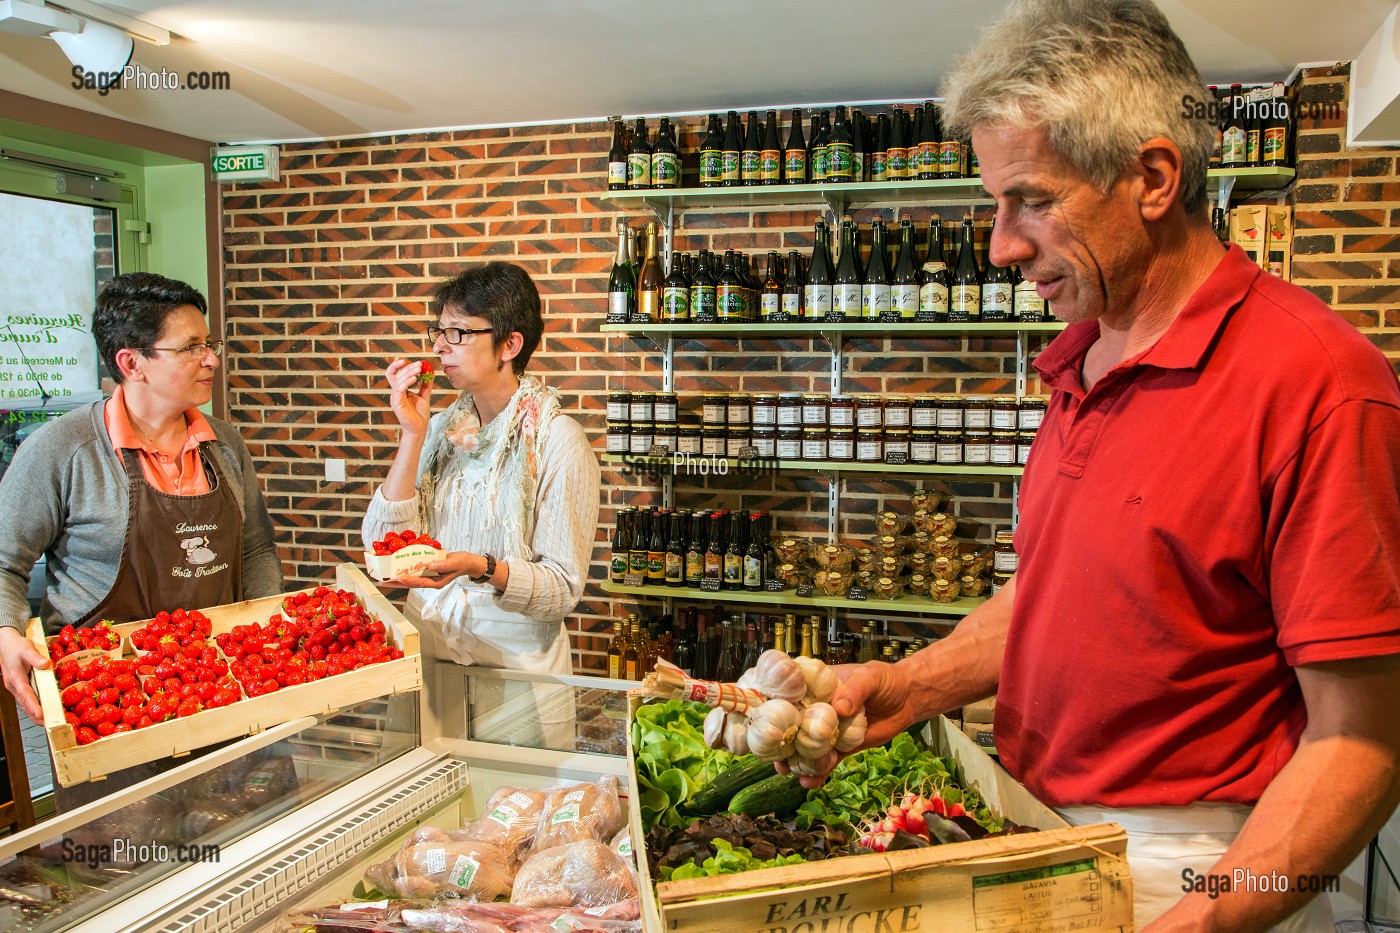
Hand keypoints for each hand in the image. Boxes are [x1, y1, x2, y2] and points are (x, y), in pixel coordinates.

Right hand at [0, 625, 48, 724]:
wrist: (5, 644)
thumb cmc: (16, 647)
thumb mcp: (27, 649)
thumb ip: (36, 658)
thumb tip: (46, 664)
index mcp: (16, 679)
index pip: (26, 695)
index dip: (34, 706)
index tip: (42, 715)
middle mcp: (14, 686)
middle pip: (25, 704)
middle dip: (36, 716)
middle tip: (49, 725)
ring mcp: (16, 688)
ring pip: (25, 704)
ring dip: (35, 714)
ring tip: (48, 723)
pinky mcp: (19, 687)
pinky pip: (27, 699)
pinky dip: (34, 706)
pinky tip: (43, 712)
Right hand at [385, 359, 433, 436]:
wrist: (419, 429)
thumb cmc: (420, 414)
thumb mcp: (424, 396)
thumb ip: (426, 385)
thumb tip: (430, 372)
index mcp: (399, 390)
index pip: (393, 374)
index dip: (396, 365)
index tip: (405, 360)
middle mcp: (395, 393)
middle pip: (397, 374)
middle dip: (409, 368)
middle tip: (420, 365)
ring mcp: (395, 398)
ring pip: (398, 380)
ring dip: (409, 373)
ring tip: (419, 370)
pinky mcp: (397, 404)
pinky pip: (399, 390)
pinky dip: (406, 382)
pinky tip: (415, 379)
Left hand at [391, 551, 479, 589]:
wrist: (467, 562)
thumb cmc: (462, 562)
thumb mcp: (454, 562)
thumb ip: (442, 564)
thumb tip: (428, 565)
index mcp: (437, 582)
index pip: (419, 583)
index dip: (408, 580)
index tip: (397, 578)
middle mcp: (430, 581)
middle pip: (410, 584)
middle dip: (396, 583)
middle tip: (382, 582)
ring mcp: (429, 577)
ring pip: (410, 580)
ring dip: (398, 579)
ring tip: (385, 579)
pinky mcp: (428, 572)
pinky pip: (414, 573)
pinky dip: (405, 572)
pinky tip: (397, 570)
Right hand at [778, 660, 920, 786]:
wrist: (908, 700)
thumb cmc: (886, 680)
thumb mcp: (871, 677)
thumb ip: (855, 690)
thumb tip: (839, 708)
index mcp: (817, 686)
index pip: (789, 694)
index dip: (772, 705)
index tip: (759, 717)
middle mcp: (816, 708)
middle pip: (791, 724)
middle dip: (778, 738)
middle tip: (770, 751)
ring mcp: (828, 730)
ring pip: (805, 746)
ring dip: (794, 759)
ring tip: (787, 770)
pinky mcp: (841, 747)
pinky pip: (826, 761)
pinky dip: (817, 773)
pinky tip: (809, 782)